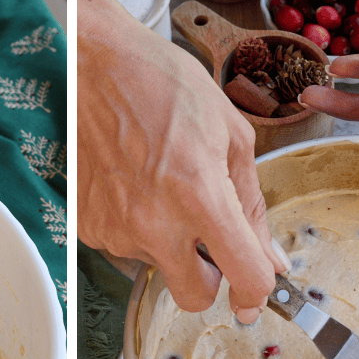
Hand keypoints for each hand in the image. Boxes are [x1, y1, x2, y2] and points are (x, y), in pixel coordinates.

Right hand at [78, 0, 288, 317]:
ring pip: (158, 267)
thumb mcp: (229, 131)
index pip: (246, 278)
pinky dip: (136, 226)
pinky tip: (135, 183)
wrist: (91, 61)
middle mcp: (154, 221)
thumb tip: (270, 255)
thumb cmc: (160, 81)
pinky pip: (124, 246)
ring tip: (161, 184)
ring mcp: (116, 227)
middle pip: (196, 298)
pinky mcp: (88, 225)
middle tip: (209, 242)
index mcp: (199, 195)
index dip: (259, 288)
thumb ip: (251, 202)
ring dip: (168, 243)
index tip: (257, 286)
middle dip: (210, 279)